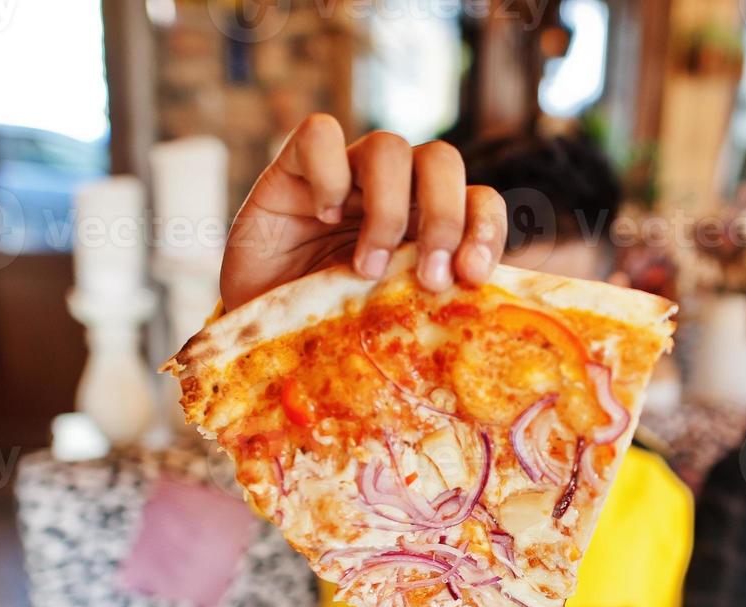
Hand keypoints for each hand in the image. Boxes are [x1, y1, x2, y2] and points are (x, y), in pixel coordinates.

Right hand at [220, 114, 507, 310]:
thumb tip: (475, 324)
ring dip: (387, 211)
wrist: (259, 334)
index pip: (479, 200)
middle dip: (444, 218)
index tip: (472, 276)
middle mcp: (394, 190)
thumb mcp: (390, 325)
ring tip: (366, 269)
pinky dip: (328, 172)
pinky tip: (321, 215)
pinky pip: (319, 133)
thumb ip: (430, 311)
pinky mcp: (294, 166)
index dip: (485, 229)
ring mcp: (346, 174)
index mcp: (427, 223)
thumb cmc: (329, 327)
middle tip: (429, 277)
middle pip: (442, 161)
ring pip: (389, 146)